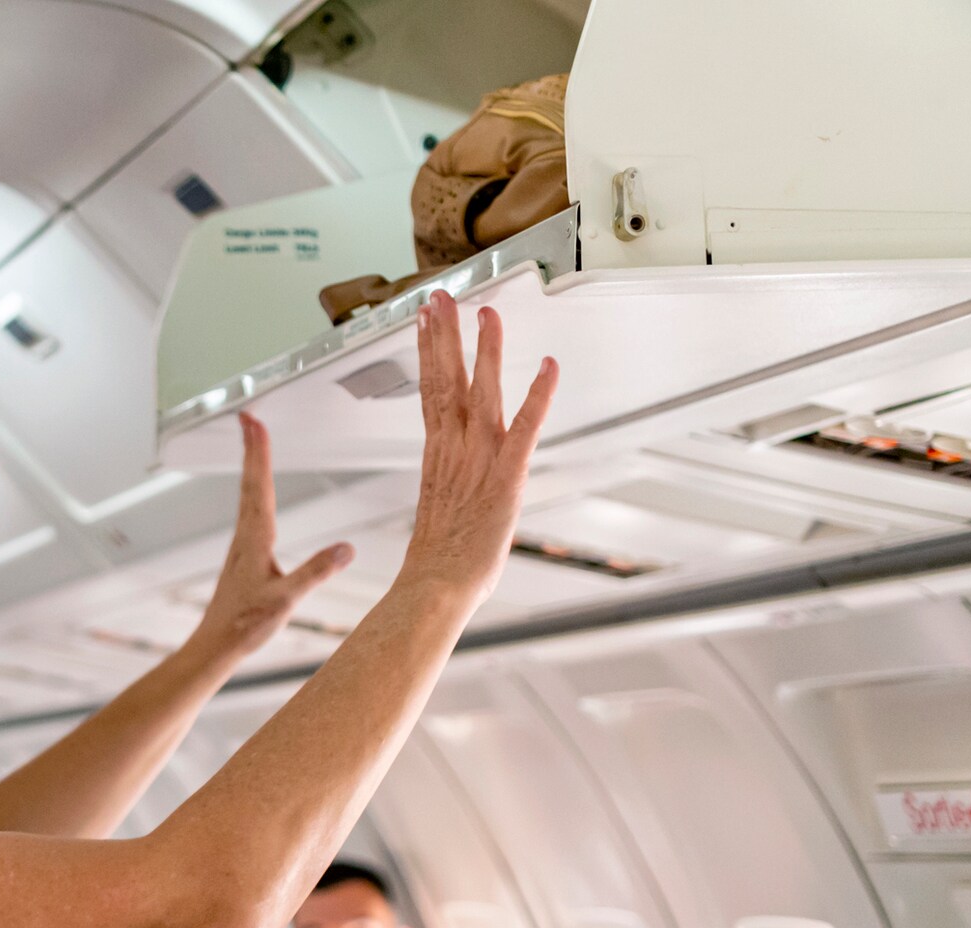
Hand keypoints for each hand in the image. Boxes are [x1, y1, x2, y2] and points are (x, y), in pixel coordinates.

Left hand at [189, 413, 353, 660]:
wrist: (216, 645)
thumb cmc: (245, 625)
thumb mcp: (287, 599)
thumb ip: (317, 572)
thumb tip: (348, 548)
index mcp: (255, 540)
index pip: (259, 487)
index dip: (259, 453)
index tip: (255, 423)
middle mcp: (245, 537)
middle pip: (250, 483)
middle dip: (253, 448)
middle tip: (249, 417)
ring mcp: (241, 545)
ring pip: (247, 495)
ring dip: (252, 466)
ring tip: (254, 443)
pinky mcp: (243, 556)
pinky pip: (249, 512)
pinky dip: (254, 490)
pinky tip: (258, 495)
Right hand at [399, 291, 558, 606]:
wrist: (437, 585)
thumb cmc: (439, 562)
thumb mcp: (441, 514)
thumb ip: (449, 490)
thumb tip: (452, 491)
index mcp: (437, 455)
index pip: (429, 391)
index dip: (427, 352)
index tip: (422, 322)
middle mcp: (454, 448)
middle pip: (445, 379)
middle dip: (443, 334)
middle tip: (441, 298)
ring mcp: (480, 458)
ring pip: (482, 390)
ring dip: (485, 349)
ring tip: (485, 313)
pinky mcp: (507, 474)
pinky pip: (526, 426)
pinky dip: (539, 394)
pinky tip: (548, 367)